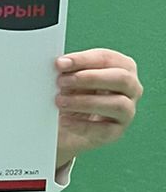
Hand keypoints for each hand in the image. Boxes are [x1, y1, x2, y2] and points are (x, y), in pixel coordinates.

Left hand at [55, 49, 141, 168]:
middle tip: (61, 81)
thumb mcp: (70, 80)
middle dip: (89, 78)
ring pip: (117, 104)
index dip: (83, 60)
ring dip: (86, 102)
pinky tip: (65, 121)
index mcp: (122, 67)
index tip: (60, 63)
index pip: (108, 59)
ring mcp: (127, 111)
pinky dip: (82, 125)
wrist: (65, 128)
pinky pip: (105, 130)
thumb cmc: (72, 95)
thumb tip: (61, 64)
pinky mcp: (116, 132)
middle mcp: (131, 88)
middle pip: (121, 79)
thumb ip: (69, 70)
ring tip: (60, 102)